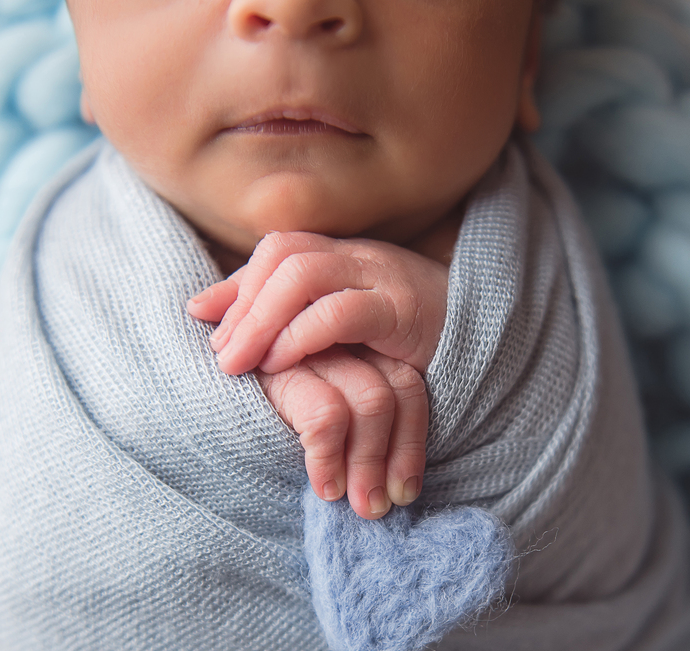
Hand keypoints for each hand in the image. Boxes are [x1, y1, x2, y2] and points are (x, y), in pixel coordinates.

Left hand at [188, 232, 448, 376]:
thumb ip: (280, 315)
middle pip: (284, 253)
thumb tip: (199, 309)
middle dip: (242, 305)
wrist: (490, 352)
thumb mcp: (337, 330)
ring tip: (241, 363)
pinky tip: (283, 363)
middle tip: (220, 356)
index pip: (277, 248)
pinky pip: (342, 310)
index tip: (208, 328)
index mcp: (344, 256)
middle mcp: (362, 258)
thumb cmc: (403, 347)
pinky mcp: (405, 312)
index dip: (237, 285)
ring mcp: (385, 278)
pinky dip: (301, 334)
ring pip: (304, 273)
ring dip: (262, 319)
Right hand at [256, 345, 427, 519]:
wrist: (182, 399)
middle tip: (382, 507)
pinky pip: (326, 416)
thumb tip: (396, 488)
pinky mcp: (276, 369)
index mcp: (347, 344)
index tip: (404, 491)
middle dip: (399, 454)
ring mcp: (305, 349)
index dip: (412, 439)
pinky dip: (332, 458)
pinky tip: (325, 487)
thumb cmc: (247, 422)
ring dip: (371, 462)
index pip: (404, 380)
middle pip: (397, 386)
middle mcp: (333, 340)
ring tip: (361, 507)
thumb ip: (347, 439)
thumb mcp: (300, 425)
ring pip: (373, 400)